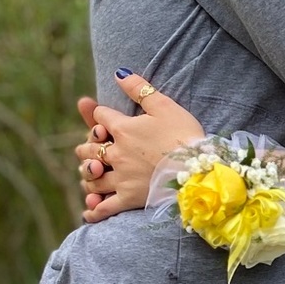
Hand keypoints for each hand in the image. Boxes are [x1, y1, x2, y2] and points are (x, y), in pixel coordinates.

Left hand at [74, 70, 206, 222]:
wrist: (198, 170)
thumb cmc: (185, 136)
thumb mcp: (165, 106)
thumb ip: (140, 89)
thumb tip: (119, 72)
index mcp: (123, 129)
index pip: (100, 117)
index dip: (99, 116)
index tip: (104, 118)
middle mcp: (116, 154)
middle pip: (88, 148)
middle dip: (86, 146)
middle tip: (90, 149)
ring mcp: (120, 178)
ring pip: (92, 176)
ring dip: (88, 174)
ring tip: (91, 173)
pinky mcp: (128, 199)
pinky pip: (104, 207)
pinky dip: (94, 210)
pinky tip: (89, 210)